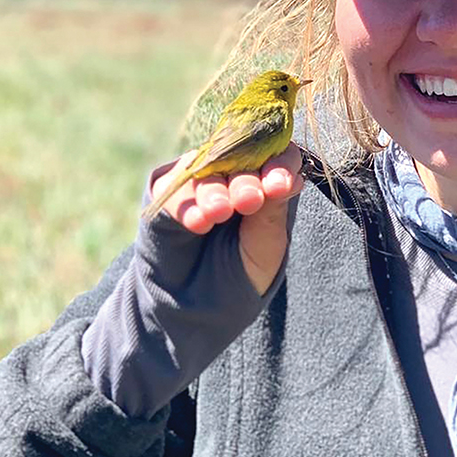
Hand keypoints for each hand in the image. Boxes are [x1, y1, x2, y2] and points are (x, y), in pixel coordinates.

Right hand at [147, 144, 304, 294]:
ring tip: (220, 212)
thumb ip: (273, 212)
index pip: (278, 155)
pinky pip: (176, 191)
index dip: (280, 164)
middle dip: (246, 181)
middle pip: (241, 160)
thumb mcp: (267, 244)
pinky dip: (188, 205)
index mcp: (267, 178)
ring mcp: (201, 180)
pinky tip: (199, 222)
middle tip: (250, 200)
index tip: (280, 185)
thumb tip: (287, 178)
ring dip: (215, 191)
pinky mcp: (168, 194)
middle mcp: (234, 172)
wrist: (204, 301)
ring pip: (207, 173)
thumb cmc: (245, 267)